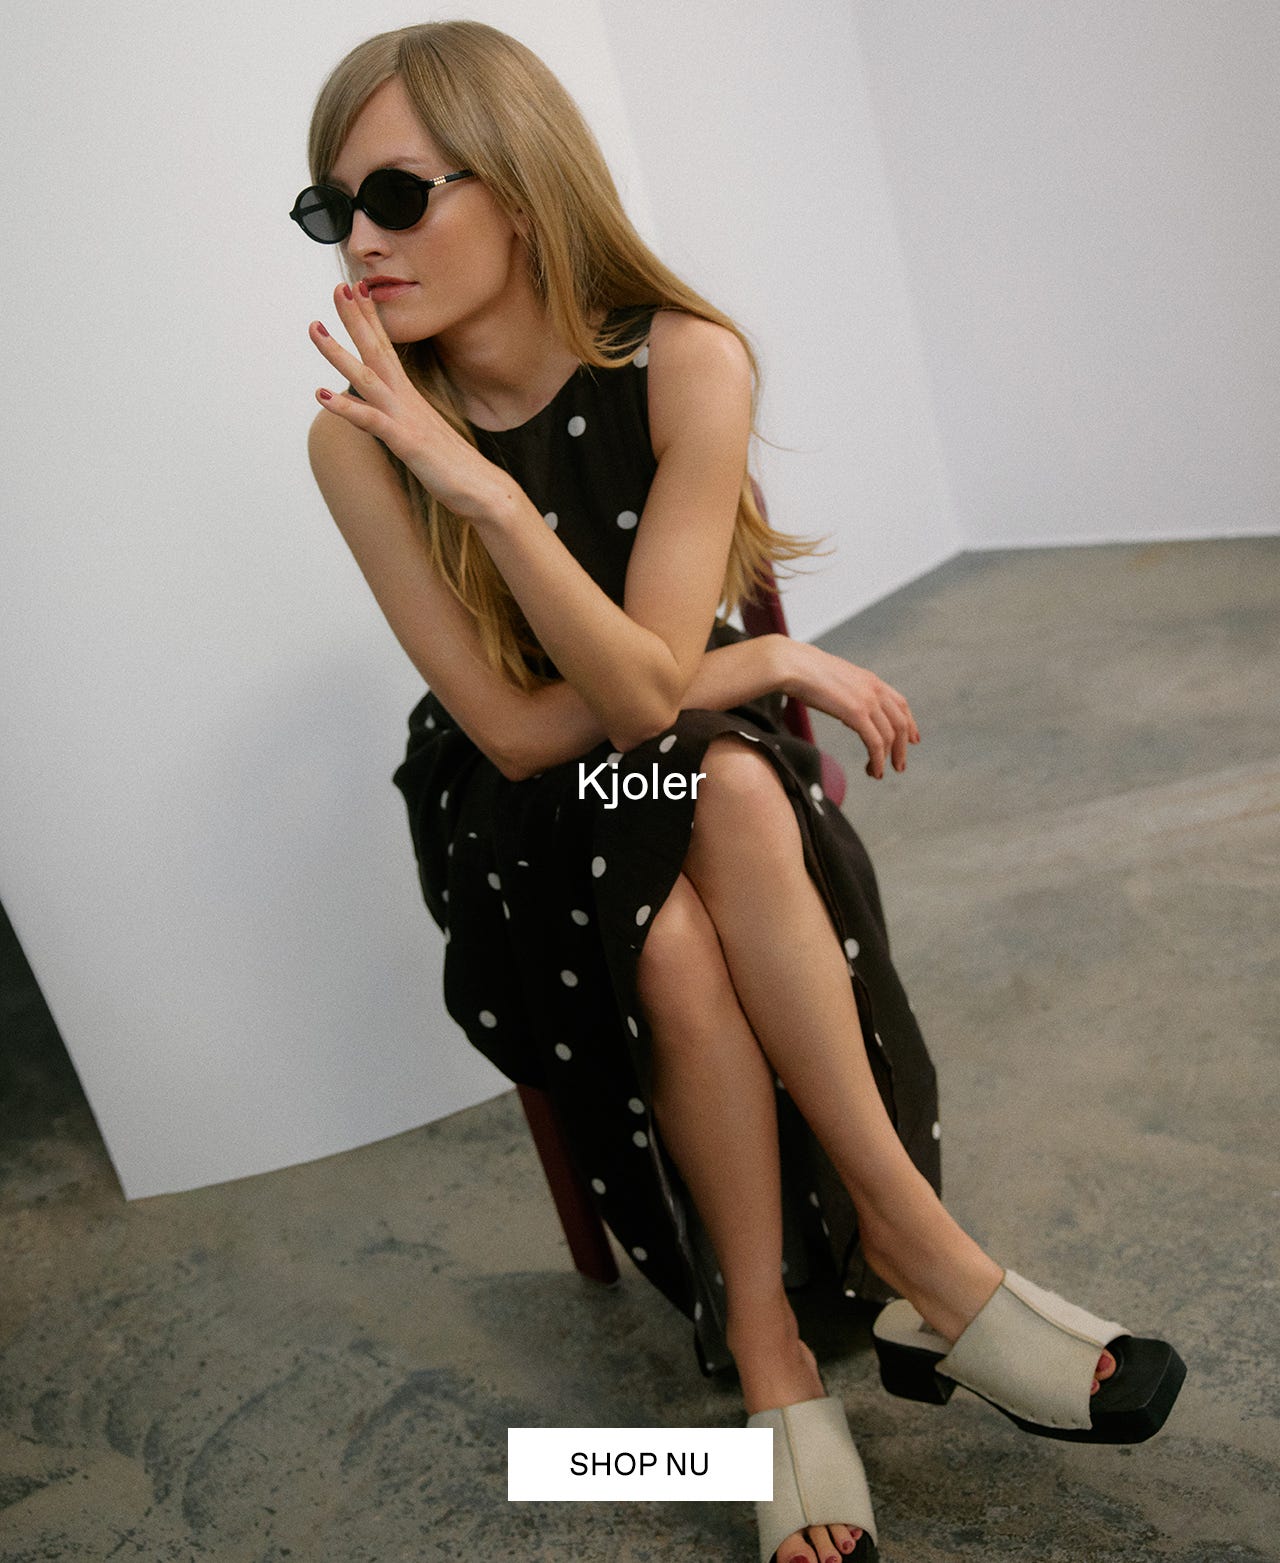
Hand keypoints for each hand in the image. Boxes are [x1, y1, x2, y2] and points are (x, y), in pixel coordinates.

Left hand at [308, 282, 504, 519]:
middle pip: (376, 350)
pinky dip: (345, 406)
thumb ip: (403, 419)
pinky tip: (320, 393)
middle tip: (338, 286)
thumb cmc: (453, 466)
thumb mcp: (422, 435)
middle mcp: (406, 400)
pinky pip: (370, 420)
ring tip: (314, 327)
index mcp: (409, 397)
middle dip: (356, 318)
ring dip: (338, 351)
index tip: (357, 290)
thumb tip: (387, 416)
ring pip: (366, 377)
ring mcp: (405, 418)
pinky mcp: (405, 441)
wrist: (482, 489)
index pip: (387, 349)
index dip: (372, 319)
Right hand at [779, 639, 920, 778]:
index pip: (901, 704)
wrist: (793, 665)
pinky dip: (878, 760)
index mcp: (871, 680)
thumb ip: (848, 695)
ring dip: (888, 758)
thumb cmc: (805, 671)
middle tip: (899, 766)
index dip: (910, 723)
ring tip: (879, 773)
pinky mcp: (856, 713)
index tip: (913, 740)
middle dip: (903, 747)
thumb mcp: (836, 680)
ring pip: (890, 736)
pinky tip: (874, 770)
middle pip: (901, 723)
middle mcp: (875, 690)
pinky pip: (875, 743)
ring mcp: (867, 701)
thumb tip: (847, 712)